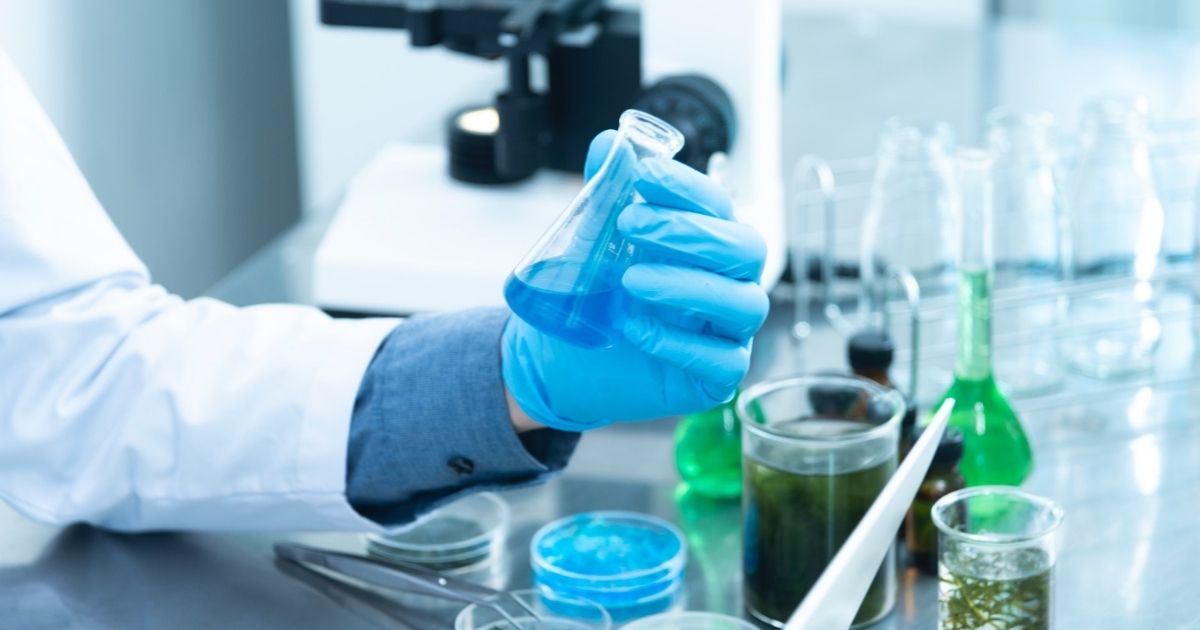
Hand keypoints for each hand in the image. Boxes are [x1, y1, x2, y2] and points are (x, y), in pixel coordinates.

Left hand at [501, 130, 768, 431]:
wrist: (564, 361)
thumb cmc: (595, 296)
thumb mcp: (591, 242)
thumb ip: (604, 193)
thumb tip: (608, 143)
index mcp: (708, 243)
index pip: (718, 206)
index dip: (686, 187)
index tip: (643, 175)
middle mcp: (729, 283)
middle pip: (746, 249)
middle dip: (689, 232)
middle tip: (629, 225)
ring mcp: (729, 332)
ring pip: (743, 303)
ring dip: (687, 286)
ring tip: (630, 280)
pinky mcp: (716, 378)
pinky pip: (722, 361)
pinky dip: (679, 342)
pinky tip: (634, 328)